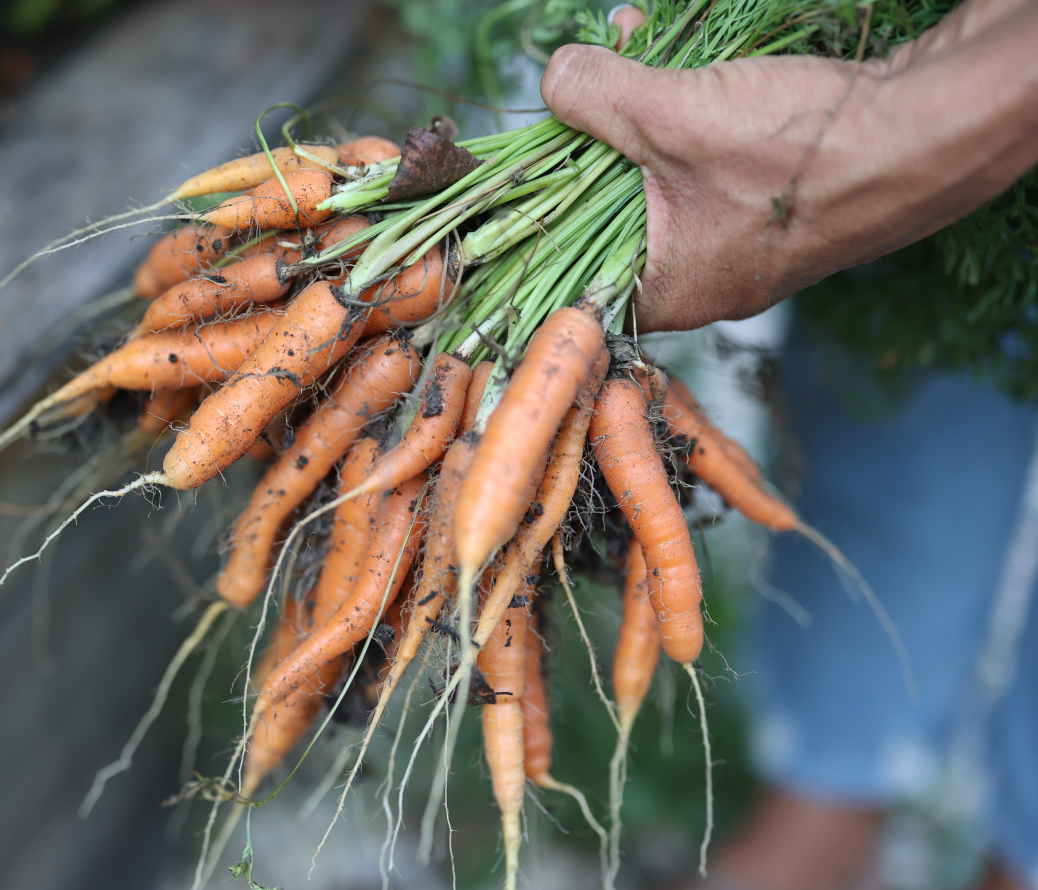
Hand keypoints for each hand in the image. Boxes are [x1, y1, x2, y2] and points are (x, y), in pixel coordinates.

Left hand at [540, 0, 1037, 331]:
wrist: (925, 134)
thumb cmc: (797, 150)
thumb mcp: (668, 116)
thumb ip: (595, 99)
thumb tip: (552, 79)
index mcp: (668, 290)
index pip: (572, 268)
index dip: (539, 210)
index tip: (521, 160)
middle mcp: (704, 281)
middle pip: (613, 211)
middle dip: (591, 137)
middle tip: (576, 85)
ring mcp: (744, 244)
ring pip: (663, 174)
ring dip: (639, 108)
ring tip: (624, 42)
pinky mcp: (777, 204)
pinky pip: (709, 160)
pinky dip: (687, 110)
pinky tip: (678, 53)